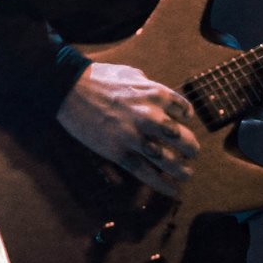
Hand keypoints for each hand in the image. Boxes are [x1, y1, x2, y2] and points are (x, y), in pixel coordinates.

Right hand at [57, 62, 199, 197]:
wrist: (70, 88)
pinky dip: (162, 184)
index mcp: (156, 94)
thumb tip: (158, 94)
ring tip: (187, 174)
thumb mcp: (132, 73)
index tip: (185, 124)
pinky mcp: (118, 152)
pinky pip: (145, 172)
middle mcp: (150, 115)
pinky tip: (172, 190)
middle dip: (190, 148)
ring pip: (168, 160)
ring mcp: (134, 136)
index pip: (184, 111)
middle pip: (181, 138)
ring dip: (181, 170)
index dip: (187, 120)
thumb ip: (149, 85)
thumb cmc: (100, 77)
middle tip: (192, 153)